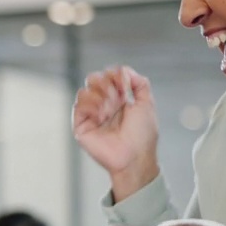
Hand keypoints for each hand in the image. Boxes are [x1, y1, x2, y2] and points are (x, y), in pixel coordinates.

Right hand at [73, 66, 160, 197]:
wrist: (134, 155)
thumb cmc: (142, 135)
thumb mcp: (147, 103)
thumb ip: (140, 83)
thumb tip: (124, 70)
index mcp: (119, 100)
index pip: (109, 76)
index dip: (115, 75)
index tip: (123, 83)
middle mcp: (104, 106)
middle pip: (94, 79)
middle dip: (106, 83)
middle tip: (116, 97)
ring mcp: (92, 115)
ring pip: (85, 90)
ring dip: (100, 96)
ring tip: (110, 110)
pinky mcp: (81, 125)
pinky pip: (78, 105)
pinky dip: (91, 105)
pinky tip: (101, 115)